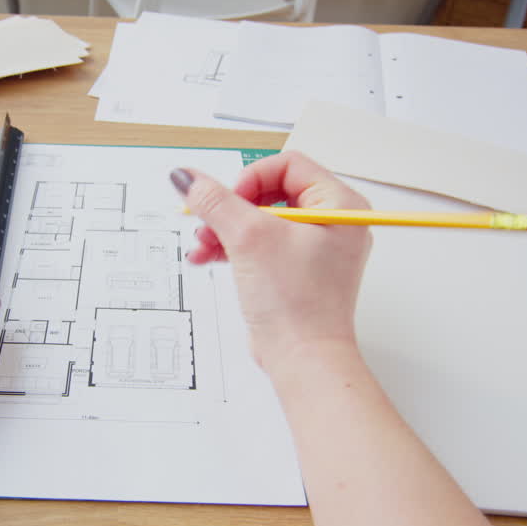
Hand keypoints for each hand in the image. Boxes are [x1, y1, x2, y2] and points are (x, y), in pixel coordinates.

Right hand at [172, 151, 371, 370]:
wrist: (303, 360)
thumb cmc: (297, 304)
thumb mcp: (248, 238)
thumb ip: (214, 200)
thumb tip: (187, 176)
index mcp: (339, 205)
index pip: (288, 165)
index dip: (251, 178)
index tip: (229, 201)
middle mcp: (331, 224)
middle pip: (270, 192)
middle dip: (231, 209)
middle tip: (209, 223)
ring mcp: (314, 250)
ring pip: (260, 221)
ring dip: (225, 229)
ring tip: (203, 246)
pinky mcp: (295, 273)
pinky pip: (261, 246)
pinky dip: (233, 249)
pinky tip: (208, 258)